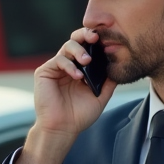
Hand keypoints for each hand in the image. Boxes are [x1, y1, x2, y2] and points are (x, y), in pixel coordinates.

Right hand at [15, 29, 117, 163]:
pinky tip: (77, 76)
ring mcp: (56, 68)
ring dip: (79, 50)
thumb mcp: (100, 96)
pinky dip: (69, 65)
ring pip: (67, 46)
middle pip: (76, 40)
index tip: (107, 38)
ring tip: (87, 61)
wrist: (63, 128)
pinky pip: (58, 60)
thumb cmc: (79, 115)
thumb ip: (109, 80)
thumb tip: (118, 64)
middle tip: (96, 38)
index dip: (96, 40)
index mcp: (81, 68)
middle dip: (86, 34)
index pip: (88, 47)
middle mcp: (68, 65)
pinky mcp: (44, 72)